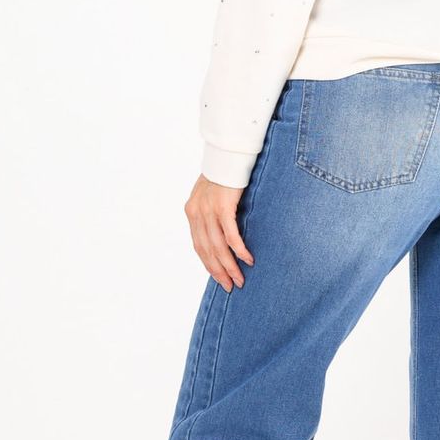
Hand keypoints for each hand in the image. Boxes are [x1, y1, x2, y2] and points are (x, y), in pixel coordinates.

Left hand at [184, 174, 254, 292]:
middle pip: (207, 250)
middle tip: (230, 286)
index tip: (219, 278)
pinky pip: (230, 235)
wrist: (229, 154)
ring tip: (240, 278)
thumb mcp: (211, 194)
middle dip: (219, 271)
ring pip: (218, 247)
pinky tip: (247, 259)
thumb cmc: (224, 173)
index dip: (209, 264)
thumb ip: (211, 213)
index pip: (199, 245)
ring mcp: (209, 210)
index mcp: (192, 211)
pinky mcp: (223, 207)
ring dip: (230, 266)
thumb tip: (221, 233)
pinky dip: (239, 250)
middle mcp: (197, 213)